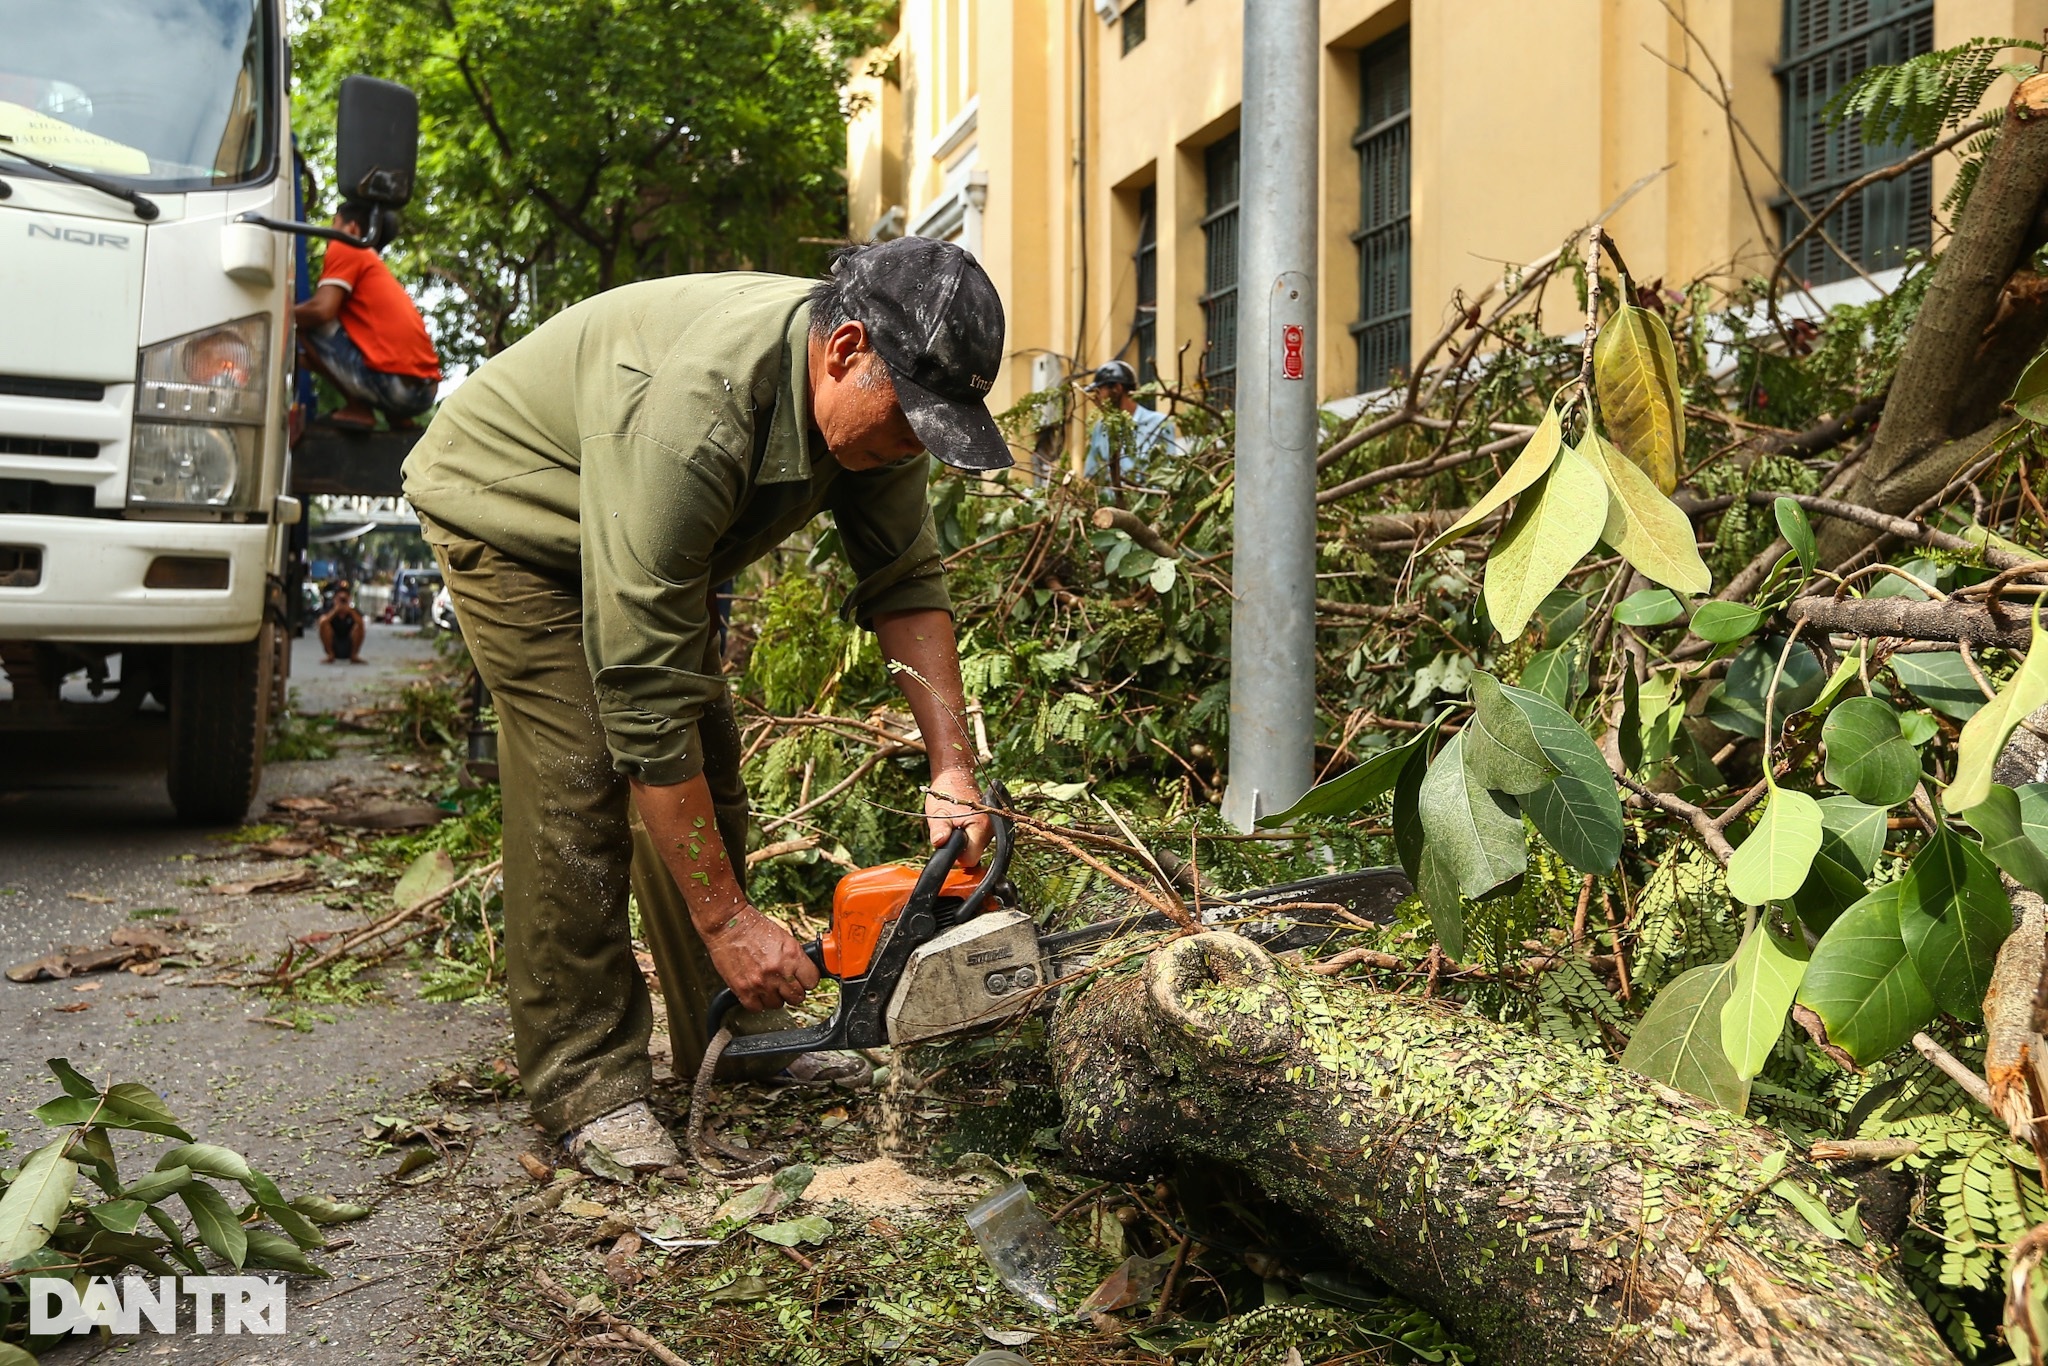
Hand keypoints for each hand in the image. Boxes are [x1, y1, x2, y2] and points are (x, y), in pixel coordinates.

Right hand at [701, 904, 818, 1011]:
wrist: (728, 926)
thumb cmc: (753, 928)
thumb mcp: (784, 938)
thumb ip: (795, 957)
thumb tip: (802, 973)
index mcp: (792, 955)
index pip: (812, 981)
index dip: (807, 981)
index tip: (803, 980)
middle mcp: (778, 971)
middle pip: (797, 997)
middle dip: (793, 992)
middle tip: (786, 985)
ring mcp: (761, 982)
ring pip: (778, 1005)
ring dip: (774, 997)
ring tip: (768, 985)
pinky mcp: (744, 990)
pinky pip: (757, 1008)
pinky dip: (757, 1002)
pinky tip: (756, 991)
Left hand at [926, 768, 992, 868]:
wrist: (956, 775)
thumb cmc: (947, 791)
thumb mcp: (938, 812)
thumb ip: (939, 829)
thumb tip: (939, 843)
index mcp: (980, 827)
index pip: (971, 858)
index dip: (957, 856)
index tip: (949, 845)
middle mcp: (991, 830)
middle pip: (974, 854)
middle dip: (960, 848)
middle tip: (951, 831)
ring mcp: (993, 828)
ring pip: (976, 847)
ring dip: (965, 841)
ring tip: (955, 825)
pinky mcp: (991, 826)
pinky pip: (978, 840)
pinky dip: (969, 836)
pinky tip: (962, 824)